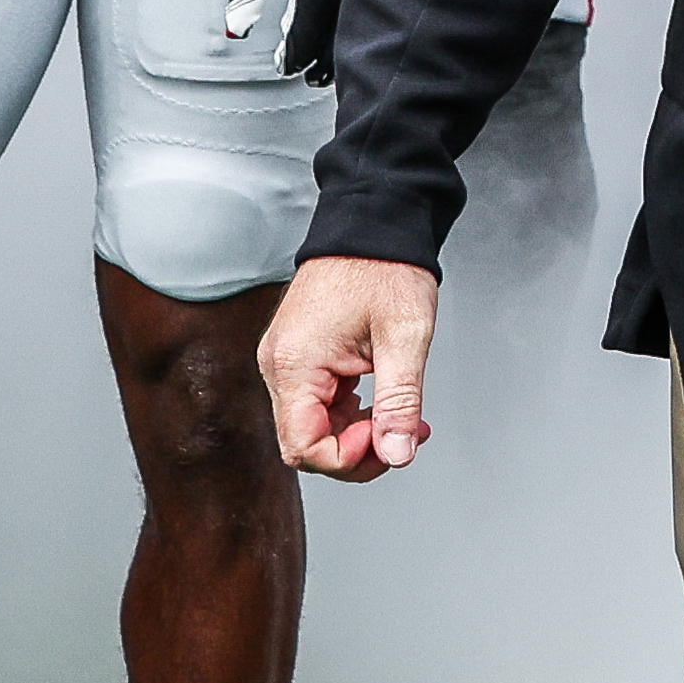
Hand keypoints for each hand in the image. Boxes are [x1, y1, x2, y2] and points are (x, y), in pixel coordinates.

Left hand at [232, 0, 417, 80]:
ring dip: (350, 49)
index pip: (306, 42)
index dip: (292, 59)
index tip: (285, 63)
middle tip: (313, 77)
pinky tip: (364, 29)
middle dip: (324, 65)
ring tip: (339, 62)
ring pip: (366, 31)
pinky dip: (372, 22)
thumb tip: (235, 27)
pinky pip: (385, 7)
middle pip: (339, 46)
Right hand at [264, 256, 442, 475]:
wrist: (374, 224)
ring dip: (356, 431)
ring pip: (312, 424)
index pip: (303, 447)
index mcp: (295, 363)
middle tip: (404, 434)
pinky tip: (379, 398)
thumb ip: (399, 402)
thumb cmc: (385, 268)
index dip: (348, 459)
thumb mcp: (404, 337)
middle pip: (305, 441)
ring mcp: (286, 358)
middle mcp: (279, 364)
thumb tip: (397, 454)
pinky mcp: (298, 353)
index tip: (388, 440)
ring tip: (401, 415)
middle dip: (357, 449)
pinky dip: (349, 411)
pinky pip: (316, 401)